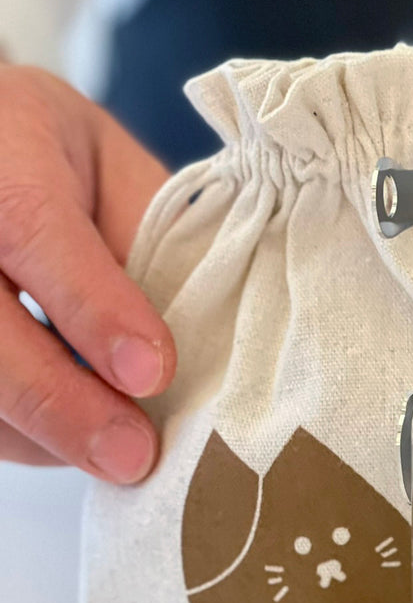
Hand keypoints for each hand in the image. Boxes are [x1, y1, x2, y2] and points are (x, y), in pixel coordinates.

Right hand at [0, 65, 171, 481]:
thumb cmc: (36, 146)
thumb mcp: (103, 158)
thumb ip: (143, 227)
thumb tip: (202, 323)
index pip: (36, 230)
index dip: (94, 308)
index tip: (153, 373)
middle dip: (62, 404)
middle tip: (136, 456)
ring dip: (42, 432)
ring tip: (118, 448)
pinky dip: (20, 432)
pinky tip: (70, 430)